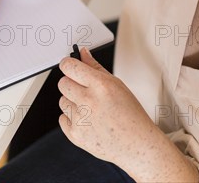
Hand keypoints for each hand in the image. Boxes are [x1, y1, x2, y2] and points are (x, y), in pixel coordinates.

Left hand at [58, 48, 198, 181]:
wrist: (136, 144)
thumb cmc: (131, 115)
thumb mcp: (117, 85)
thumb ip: (96, 67)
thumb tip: (83, 54)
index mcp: (100, 86)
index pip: (69, 67)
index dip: (67, 64)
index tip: (68, 65)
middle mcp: (88, 101)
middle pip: (62, 83)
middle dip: (71, 83)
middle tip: (84, 89)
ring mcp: (80, 119)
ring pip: (62, 101)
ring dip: (72, 102)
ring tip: (90, 108)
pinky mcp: (75, 134)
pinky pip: (62, 118)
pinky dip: (72, 118)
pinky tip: (88, 120)